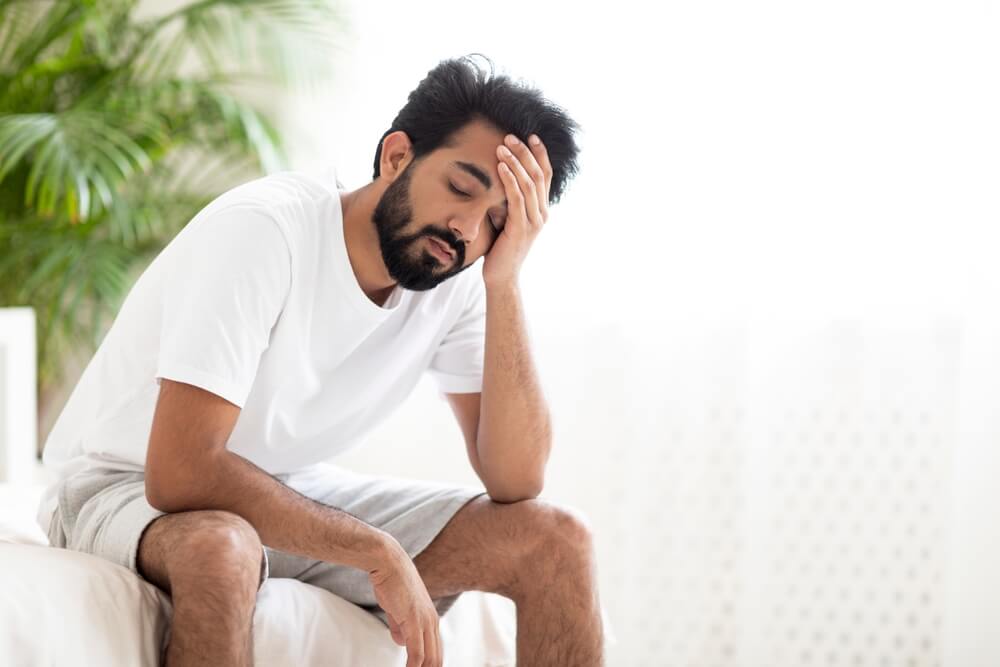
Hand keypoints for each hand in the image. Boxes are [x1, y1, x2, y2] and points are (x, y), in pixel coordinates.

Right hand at [368, 541, 442, 666]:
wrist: (387, 562)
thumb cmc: (391, 582)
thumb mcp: (397, 608)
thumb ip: (400, 626)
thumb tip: (401, 642)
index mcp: (430, 619)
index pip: (436, 652)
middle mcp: (432, 622)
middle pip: (437, 659)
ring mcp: (425, 622)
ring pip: (430, 658)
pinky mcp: (414, 622)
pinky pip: (417, 652)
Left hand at [481, 133, 552, 287]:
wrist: (501, 276)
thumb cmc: (501, 248)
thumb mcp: (508, 219)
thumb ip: (510, 201)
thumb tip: (500, 178)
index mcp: (541, 210)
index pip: (545, 176)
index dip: (540, 154)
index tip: (530, 136)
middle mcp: (542, 214)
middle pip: (539, 175)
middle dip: (525, 153)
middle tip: (510, 136)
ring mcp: (533, 222)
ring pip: (529, 184)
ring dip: (515, 163)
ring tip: (502, 147)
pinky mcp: (520, 228)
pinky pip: (517, 199)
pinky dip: (509, 180)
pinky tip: (500, 167)